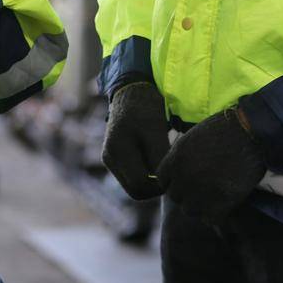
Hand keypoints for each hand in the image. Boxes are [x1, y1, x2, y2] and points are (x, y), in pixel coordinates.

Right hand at [102, 81, 170, 199]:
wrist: (130, 91)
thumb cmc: (145, 106)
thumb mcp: (155, 128)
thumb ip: (158, 156)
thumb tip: (164, 181)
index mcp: (117, 150)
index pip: (139, 186)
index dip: (159, 185)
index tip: (174, 172)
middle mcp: (109, 158)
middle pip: (135, 190)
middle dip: (155, 186)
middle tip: (171, 171)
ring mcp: (110, 159)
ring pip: (133, 185)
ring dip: (150, 180)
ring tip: (164, 162)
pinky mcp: (113, 158)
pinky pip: (131, 176)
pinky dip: (145, 173)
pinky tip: (156, 158)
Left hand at [156, 105, 266, 226]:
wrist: (249, 134)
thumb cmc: (223, 128)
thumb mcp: (192, 138)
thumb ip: (181, 157)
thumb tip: (179, 170)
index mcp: (175, 160)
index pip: (163, 181)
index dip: (174, 181)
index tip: (184, 181)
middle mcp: (183, 179)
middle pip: (175, 197)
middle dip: (186, 193)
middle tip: (202, 188)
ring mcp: (200, 194)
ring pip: (190, 210)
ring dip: (200, 205)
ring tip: (213, 196)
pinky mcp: (220, 205)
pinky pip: (210, 219)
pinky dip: (217, 215)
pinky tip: (224, 204)